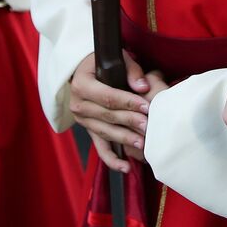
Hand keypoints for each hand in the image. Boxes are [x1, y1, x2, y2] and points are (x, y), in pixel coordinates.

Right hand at [69, 51, 159, 172]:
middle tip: (148, 126)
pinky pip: (100, 148)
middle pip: (107, 116)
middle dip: (129, 122)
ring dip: (124, 140)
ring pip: (105, 132)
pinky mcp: (89, 130)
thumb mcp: (116, 59)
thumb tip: (143, 87)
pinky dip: (112, 159)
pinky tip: (126, 167)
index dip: (127, 102)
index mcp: (82, 84)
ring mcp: (82, 120)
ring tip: (142, 144)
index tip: (145, 107)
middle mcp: (78, 104)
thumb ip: (131, 71)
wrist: (84, 70)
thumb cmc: (103, 62)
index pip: (107, 97)